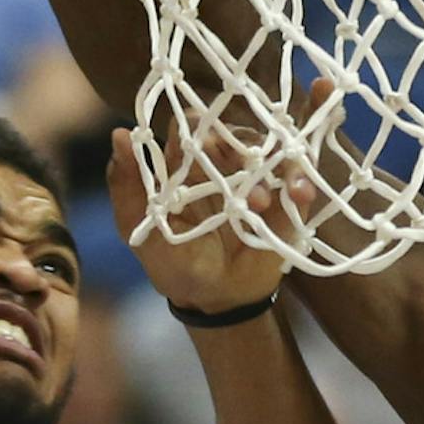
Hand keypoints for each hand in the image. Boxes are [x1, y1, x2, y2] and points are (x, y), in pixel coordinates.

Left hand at [110, 92, 325, 313]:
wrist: (214, 301)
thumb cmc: (172, 261)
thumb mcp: (138, 228)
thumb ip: (126, 185)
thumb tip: (120, 133)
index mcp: (188, 161)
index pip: (195, 123)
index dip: (201, 126)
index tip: (205, 145)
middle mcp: (226, 161)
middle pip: (241, 130)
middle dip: (244, 143)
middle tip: (246, 165)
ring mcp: (261, 178)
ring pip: (277, 148)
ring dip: (279, 162)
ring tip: (268, 199)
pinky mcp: (289, 201)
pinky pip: (303, 179)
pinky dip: (304, 179)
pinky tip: (300, 192)